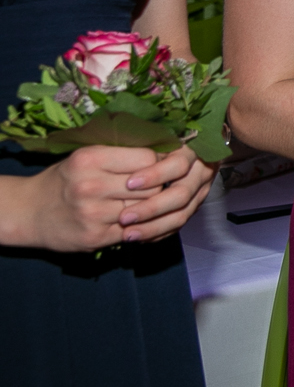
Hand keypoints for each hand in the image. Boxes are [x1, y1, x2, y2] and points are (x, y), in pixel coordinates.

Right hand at [5, 144, 200, 252]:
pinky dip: (140, 225)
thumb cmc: (66, 179)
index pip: (147, 158)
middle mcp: (90, 186)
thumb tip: (168, 150)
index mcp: (90, 159)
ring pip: (146, 209)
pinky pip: (135, 230)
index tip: (157, 165)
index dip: (158, 163)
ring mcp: (93, 214)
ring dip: (149, 207)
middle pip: (152, 186)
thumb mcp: (86, 157)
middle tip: (152, 187)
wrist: (30, 212)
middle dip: (157, 187)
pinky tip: (134, 219)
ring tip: (140, 202)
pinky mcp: (96, 237)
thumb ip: (122, 152)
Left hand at [116, 151, 217, 242]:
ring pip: (182, 214)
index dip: (155, 175)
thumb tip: (118, 149)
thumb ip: (142, 145)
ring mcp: (201, 191)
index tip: (129, 184)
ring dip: (153, 227)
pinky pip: (180, 225)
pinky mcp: (196, 205)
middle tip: (125, 217)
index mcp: (193, 150)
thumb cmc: (159, 141)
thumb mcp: (153, 137)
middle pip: (181, 194)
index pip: (178, 164)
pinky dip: (159, 234)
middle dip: (151, 208)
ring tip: (128, 234)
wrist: (190, 153)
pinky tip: (139, 238)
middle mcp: (202, 171)